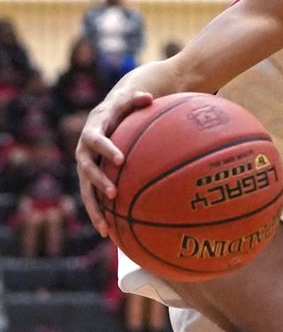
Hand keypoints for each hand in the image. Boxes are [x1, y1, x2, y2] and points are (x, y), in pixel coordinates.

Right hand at [76, 90, 152, 235]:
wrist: (104, 116)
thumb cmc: (120, 109)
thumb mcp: (127, 100)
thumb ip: (137, 99)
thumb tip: (149, 97)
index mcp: (92, 132)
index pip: (96, 141)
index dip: (106, 150)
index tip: (121, 159)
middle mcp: (84, 152)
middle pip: (87, 169)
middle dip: (99, 182)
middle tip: (114, 193)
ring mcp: (85, 168)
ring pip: (86, 191)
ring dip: (94, 208)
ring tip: (105, 227)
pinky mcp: (89, 181)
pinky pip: (92, 200)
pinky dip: (99, 216)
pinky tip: (109, 234)